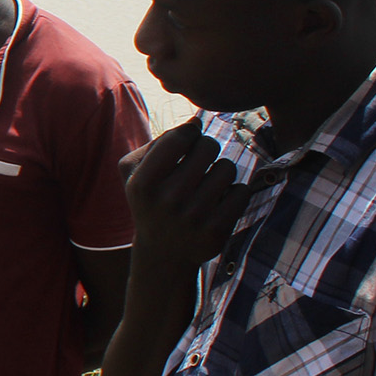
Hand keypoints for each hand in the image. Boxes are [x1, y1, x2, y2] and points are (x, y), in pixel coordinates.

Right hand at [124, 119, 249, 279]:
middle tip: (200, 163)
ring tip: (208, 184)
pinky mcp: (217, 231)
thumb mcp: (133, 173)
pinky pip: (241, 191)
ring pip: (228, 168)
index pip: (180, 136)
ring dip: (221, 171)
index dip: (189, 132)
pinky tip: (219, 202)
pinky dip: (234, 192)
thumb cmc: (150, 201)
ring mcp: (194, 217)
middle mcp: (167, 199)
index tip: (187, 142)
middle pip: (208, 147)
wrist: (163, 253)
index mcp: (143, 183)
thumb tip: (196, 121)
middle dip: (207, 149)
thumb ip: (159, 142)